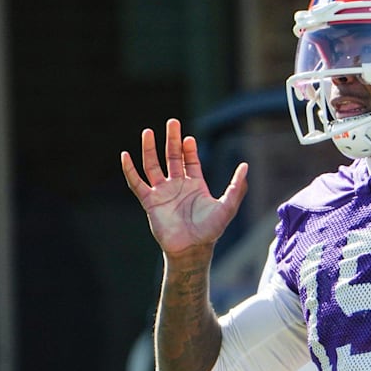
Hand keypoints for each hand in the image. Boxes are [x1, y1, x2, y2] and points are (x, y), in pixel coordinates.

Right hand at [121, 118, 248, 258]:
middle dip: (172, 140)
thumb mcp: (227, 206)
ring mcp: (162, 193)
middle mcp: (178, 185)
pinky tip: (125, 156)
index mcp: (195, 184)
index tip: (188, 138)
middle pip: (172, 157)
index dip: (189, 148)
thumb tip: (245, 166)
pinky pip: (137, 183)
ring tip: (147, 132)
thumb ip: (236, 186)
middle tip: (172, 122)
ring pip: (153, 166)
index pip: (190, 160)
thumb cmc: (211, 230)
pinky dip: (130, 170)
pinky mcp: (150, 202)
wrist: (192, 248)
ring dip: (150, 149)